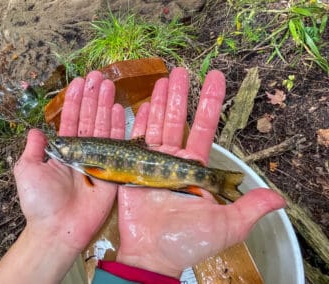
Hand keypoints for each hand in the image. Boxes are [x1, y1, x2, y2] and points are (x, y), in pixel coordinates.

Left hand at [15, 71, 124, 251]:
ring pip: (102, 128)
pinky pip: (116, 146)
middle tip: (99, 76)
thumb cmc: (40, 202)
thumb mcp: (27, 170)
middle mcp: (82, 151)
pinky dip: (118, 128)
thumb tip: (34, 129)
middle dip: (92, 97)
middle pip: (89, 119)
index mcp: (63, 150)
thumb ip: (33, 149)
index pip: (70, 119)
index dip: (74, 100)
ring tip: (109, 85)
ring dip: (105, 106)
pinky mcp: (112, 171)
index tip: (79, 81)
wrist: (58, 229)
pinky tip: (119, 110)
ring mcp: (98, 159)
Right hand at [116, 68, 285, 277]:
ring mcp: (152, 162)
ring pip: (157, 125)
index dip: (210, 103)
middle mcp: (175, 161)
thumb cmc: (188, 241)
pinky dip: (137, 122)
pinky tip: (139, 105)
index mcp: (196, 169)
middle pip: (179, 120)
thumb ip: (249, 208)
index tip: (214, 79)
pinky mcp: (132, 168)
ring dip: (159, 102)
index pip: (206, 128)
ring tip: (162, 79)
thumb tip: (279, 198)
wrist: (152, 253)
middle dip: (181, 95)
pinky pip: (135, 140)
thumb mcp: (226, 226)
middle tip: (181, 70)